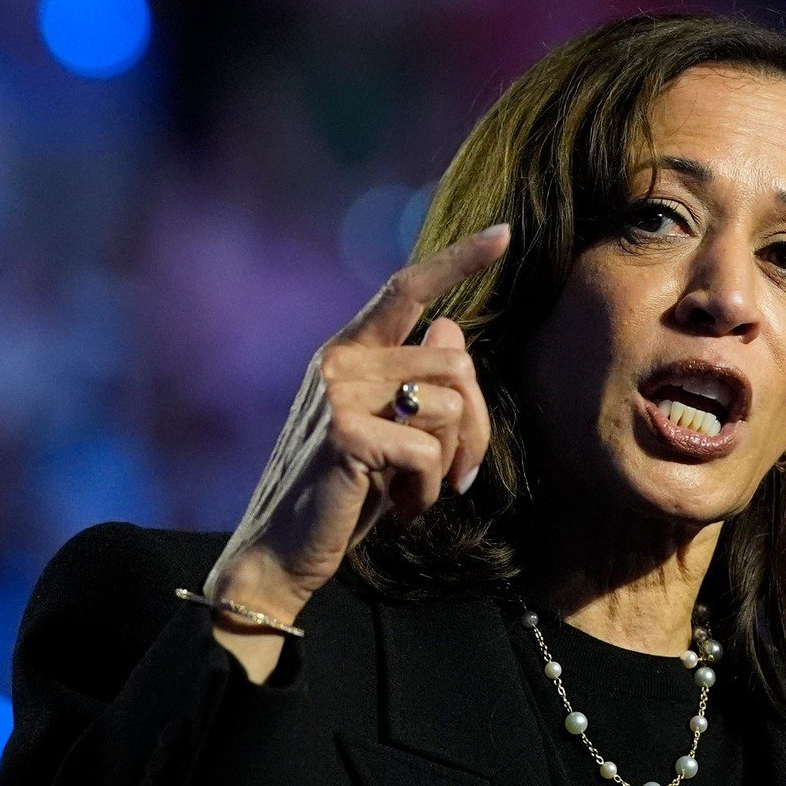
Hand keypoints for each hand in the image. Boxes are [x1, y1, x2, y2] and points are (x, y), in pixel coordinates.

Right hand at [205, 224, 507, 637]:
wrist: (280, 551)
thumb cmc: (339, 496)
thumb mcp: (385, 432)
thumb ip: (415, 382)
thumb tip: (451, 331)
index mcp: (346, 352)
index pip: (406, 291)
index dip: (458, 260)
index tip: (504, 234)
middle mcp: (339, 360)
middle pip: (456, 364)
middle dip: (476, 429)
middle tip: (457, 476)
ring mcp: (338, 393)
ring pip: (451, 406)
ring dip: (449, 464)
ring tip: (412, 493)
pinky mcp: (345, 433)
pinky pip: (429, 449)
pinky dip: (428, 489)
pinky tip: (398, 509)